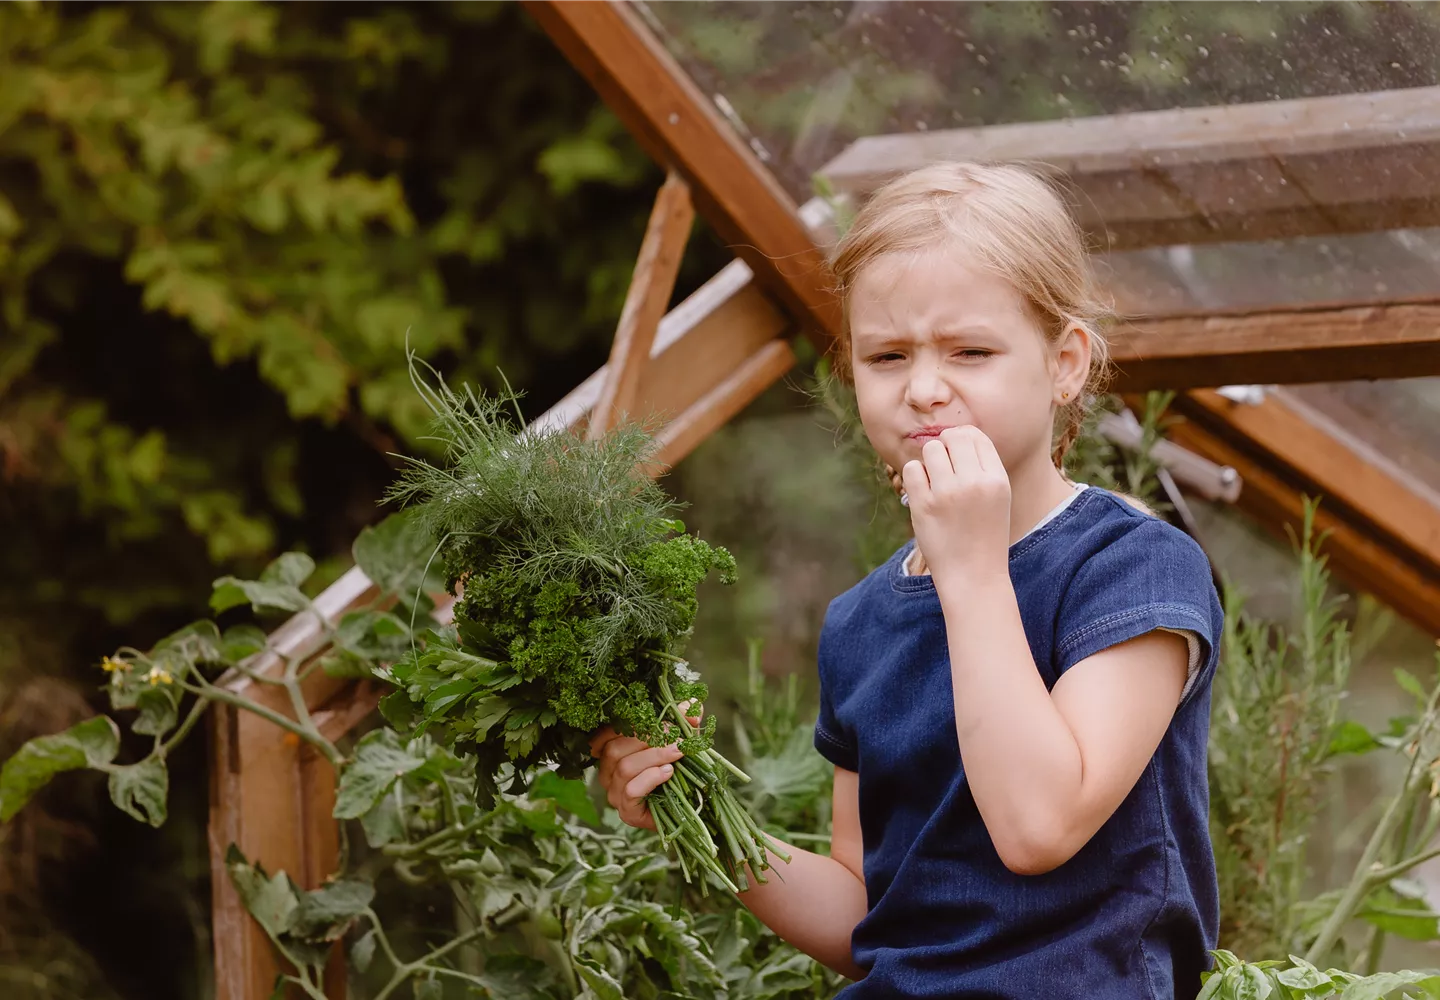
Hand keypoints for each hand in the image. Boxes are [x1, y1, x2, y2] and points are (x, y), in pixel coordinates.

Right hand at [589, 706, 700, 830]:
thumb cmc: (675, 768)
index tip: (660, 719)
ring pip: (625, 768)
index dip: (630, 722)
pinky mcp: (627, 813)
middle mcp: (606, 772)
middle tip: (676, 736)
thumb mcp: (678, 738)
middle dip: (648, 738)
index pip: (606, 732)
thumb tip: (690, 706)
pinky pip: (631, 791)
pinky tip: (668, 772)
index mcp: (610, 751)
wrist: (685, 808)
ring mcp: (614, 794)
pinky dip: (650, 778)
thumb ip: (682, 720)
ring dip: (654, 756)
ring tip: (678, 752)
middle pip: (615, 749)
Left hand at [901, 425, 1011, 583]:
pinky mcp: (924, 505)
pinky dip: (914, 476)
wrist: (973, 576)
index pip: (976, 436)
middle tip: (943, 466)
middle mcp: (974, 482)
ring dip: (929, 461)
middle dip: (945, 446)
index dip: (962, 438)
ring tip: (934, 480)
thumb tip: (956, 436)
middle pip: (953, 437)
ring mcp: (948, 493)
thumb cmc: (984, 535)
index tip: (956, 452)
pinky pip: (912, 469)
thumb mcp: (998, 498)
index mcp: (997, 479)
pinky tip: (923, 491)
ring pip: (931, 449)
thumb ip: (982, 468)